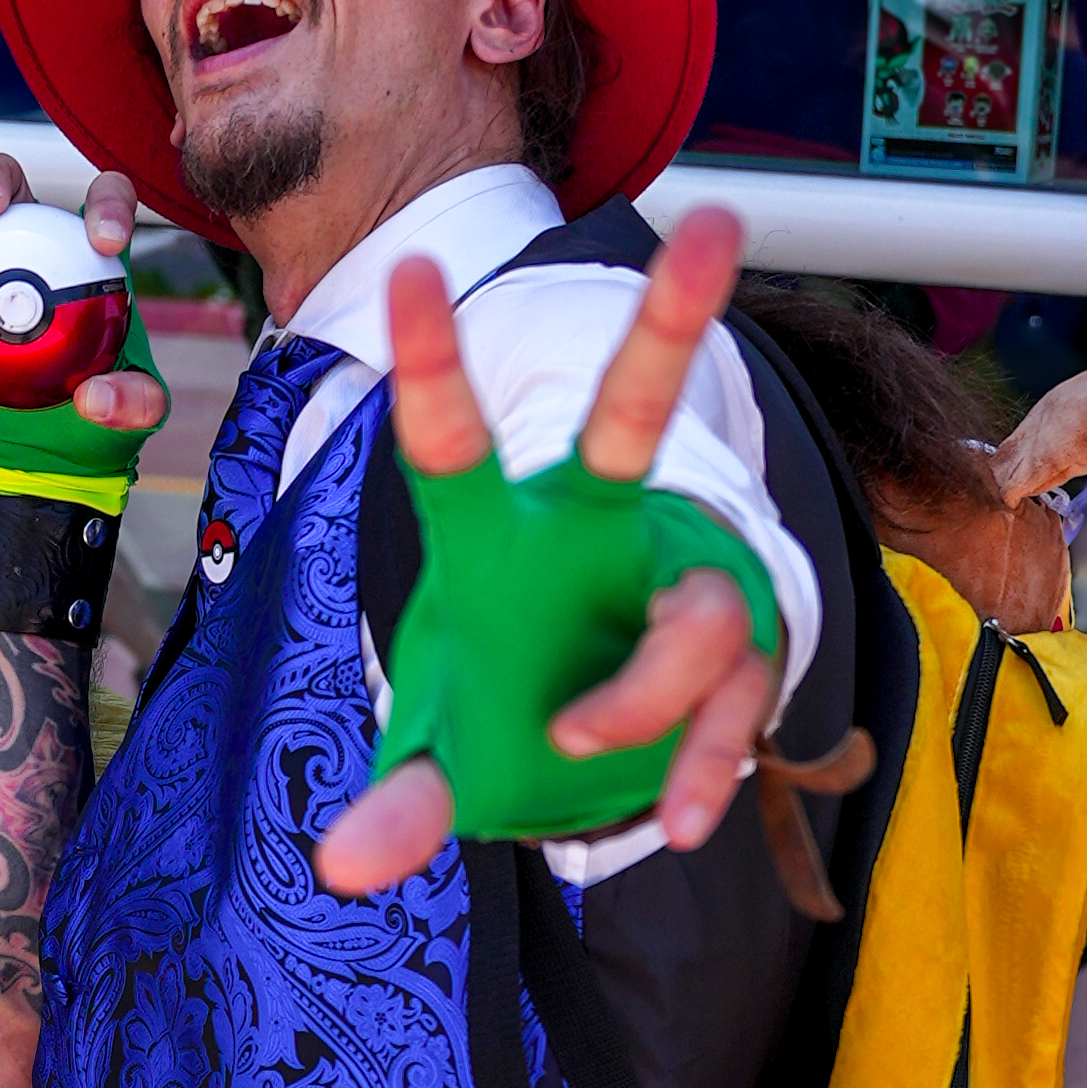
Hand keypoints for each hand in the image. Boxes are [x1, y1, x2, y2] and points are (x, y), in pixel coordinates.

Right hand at [0, 150, 167, 454]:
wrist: (55, 442)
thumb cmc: (106, 401)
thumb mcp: (138, 407)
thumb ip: (133, 401)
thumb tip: (94, 398)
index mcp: (85, 252)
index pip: (103, 200)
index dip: (107, 204)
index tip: (106, 242)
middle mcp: (28, 247)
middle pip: (5, 186)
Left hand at [316, 203, 775, 897]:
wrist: (594, 756)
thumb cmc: (505, 709)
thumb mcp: (445, 754)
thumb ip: (405, 798)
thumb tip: (344, 866)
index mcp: (500, 531)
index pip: (455, 440)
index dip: (432, 360)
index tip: (407, 268)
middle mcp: (600, 527)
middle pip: (640, 412)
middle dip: (676, 321)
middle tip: (714, 221)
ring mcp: (680, 580)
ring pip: (695, 605)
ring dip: (642, 687)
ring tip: (580, 747)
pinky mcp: (743, 649)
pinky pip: (735, 698)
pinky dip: (702, 762)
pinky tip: (679, 819)